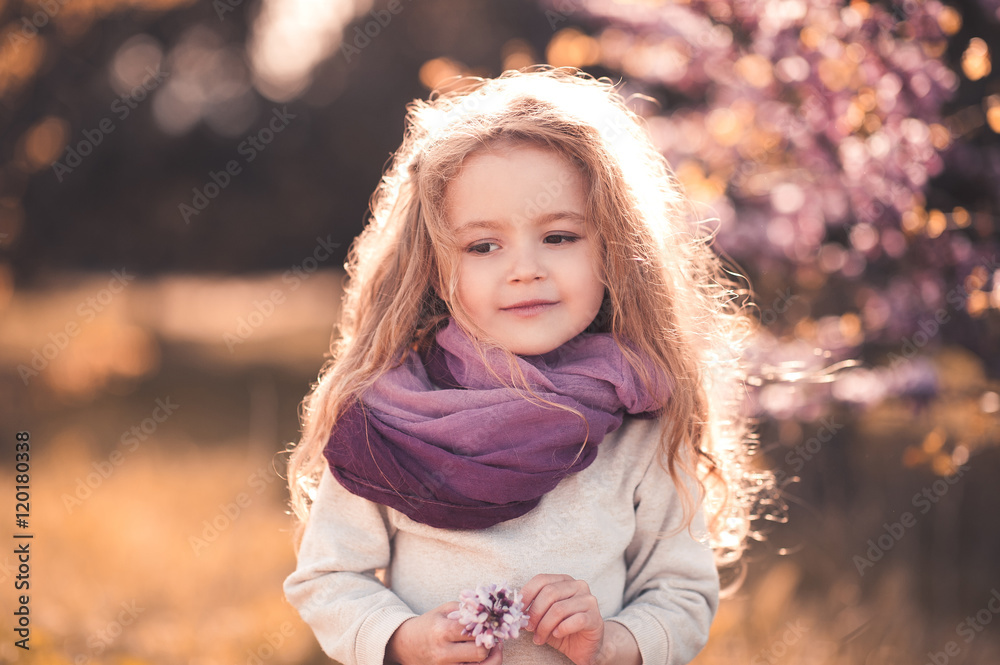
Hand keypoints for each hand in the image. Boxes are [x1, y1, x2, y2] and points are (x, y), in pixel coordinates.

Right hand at [385, 602, 501, 664]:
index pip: (474, 630)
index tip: (492, 621)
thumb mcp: (444, 611)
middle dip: (490, 642)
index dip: (488, 625)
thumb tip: (489, 612)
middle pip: (480, 652)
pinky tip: (483, 655)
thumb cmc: (429, 625)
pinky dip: (482, 664)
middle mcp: (443, 653)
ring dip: (491, 656)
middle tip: (493, 635)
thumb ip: (466, 609)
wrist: (406, 645)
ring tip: (493, 646)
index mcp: (441, 631)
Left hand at [521, 574, 604, 664]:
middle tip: (528, 628)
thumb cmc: (561, 629)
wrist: (584, 647)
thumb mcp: (543, 617)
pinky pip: (575, 620)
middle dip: (535, 613)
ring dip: (545, 626)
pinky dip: (562, 629)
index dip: (527, 594)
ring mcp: (588, 600)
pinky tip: (557, 635)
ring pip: (559, 609)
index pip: (541, 579)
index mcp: (564, 581)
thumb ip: (533, 609)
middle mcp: (578, 585)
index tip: (518, 611)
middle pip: (549, 593)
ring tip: (539, 638)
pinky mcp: (595, 617)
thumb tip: (515, 609)